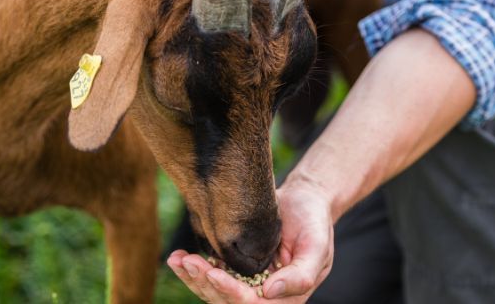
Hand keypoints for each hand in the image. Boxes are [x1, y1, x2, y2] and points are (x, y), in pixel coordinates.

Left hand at [167, 179, 334, 302]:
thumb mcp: (317, 246)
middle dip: (206, 283)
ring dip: (195, 278)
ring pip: (215, 292)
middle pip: (228, 301)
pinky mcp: (236, 269)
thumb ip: (301, 274)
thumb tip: (269, 292)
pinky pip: (212, 276)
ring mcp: (248, 283)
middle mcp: (265, 296)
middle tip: (188, 261)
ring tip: (179, 260)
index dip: (232, 293)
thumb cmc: (314, 221)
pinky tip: (178, 259)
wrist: (305, 200)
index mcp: (287, 297)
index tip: (214, 273)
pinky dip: (193, 270)